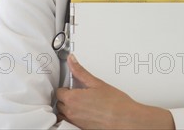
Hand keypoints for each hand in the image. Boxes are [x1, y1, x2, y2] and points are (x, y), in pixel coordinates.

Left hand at [56, 54, 174, 128]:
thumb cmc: (114, 103)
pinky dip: (73, 117)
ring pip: (63, 114)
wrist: (124, 119)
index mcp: (72, 98)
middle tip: (80, 93)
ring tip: (82, 103)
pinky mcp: (80, 128)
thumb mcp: (97, 83)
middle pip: (59, 103)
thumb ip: (80, 71)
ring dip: (68, 108)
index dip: (66, 87)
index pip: (59, 91)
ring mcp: (75, 122)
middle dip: (67, 97)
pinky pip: (69, 122)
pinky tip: (85, 112)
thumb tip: (72, 60)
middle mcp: (71, 112)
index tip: (74, 85)